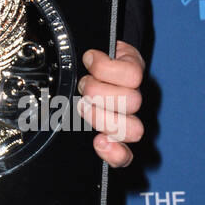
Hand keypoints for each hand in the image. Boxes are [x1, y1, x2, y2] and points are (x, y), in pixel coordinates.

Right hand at [77, 40, 144, 168]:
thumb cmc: (76, 81)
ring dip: (98, 89)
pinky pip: (131, 73)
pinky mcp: (136, 66)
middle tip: (83, 105)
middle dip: (101, 117)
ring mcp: (134, 91)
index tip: (99, 142)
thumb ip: (72, 127)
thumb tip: (83, 139)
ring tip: (86, 81)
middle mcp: (128, 114)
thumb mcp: (67, 107)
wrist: (89, 47)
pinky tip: (92, 61)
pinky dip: (104, 66)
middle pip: (131, 129)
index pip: (124, 156)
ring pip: (130, 102)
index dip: (116, 154)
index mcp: (113, 132)